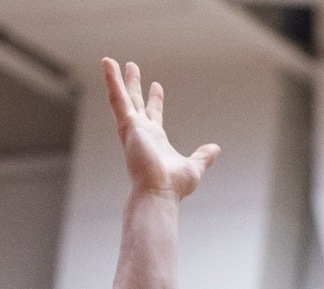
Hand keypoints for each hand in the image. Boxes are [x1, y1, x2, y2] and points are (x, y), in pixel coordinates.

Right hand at [102, 58, 218, 198]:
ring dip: (116, 79)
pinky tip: (108, 64)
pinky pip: (117, 98)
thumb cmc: (173, 186)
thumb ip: (203, 156)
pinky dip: (112, 81)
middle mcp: (142, 133)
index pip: (154, 115)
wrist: (159, 193)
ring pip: (122, 98)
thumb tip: (215, 149)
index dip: (155, 100)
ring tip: (109, 60)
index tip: (157, 86)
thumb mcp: (194, 166)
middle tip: (132, 66)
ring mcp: (133, 128)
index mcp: (155, 140)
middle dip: (133, 85)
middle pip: (136, 102)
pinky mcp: (128, 125)